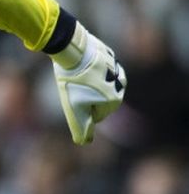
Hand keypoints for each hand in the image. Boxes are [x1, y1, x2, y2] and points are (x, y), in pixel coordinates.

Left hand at [51, 24, 126, 144]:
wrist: (72, 50)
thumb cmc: (72, 82)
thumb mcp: (73, 109)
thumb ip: (81, 128)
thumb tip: (83, 142)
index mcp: (114, 99)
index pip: (97, 114)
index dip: (81, 108)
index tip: (75, 96)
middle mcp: (121, 84)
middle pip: (98, 99)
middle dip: (85, 95)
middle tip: (73, 86)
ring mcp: (116, 68)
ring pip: (98, 82)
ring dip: (86, 82)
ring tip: (75, 76)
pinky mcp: (108, 55)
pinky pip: (96, 67)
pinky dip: (88, 68)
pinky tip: (79, 65)